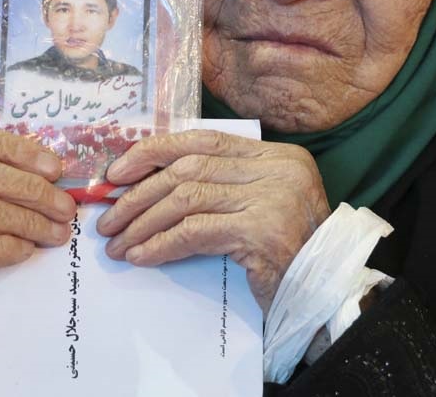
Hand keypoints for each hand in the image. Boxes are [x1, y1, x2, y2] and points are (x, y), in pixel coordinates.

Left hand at [96, 130, 330, 311]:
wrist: (326, 295)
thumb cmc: (288, 255)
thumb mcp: (257, 206)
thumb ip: (220, 187)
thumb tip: (148, 187)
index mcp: (275, 155)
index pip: (203, 140)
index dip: (154, 151)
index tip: (117, 172)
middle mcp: (276, 168)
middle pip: (189, 168)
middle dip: (139, 193)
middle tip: (108, 218)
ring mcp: (272, 197)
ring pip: (186, 198)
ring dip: (143, 222)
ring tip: (117, 242)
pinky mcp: (262, 231)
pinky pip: (195, 232)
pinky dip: (161, 244)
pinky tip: (141, 257)